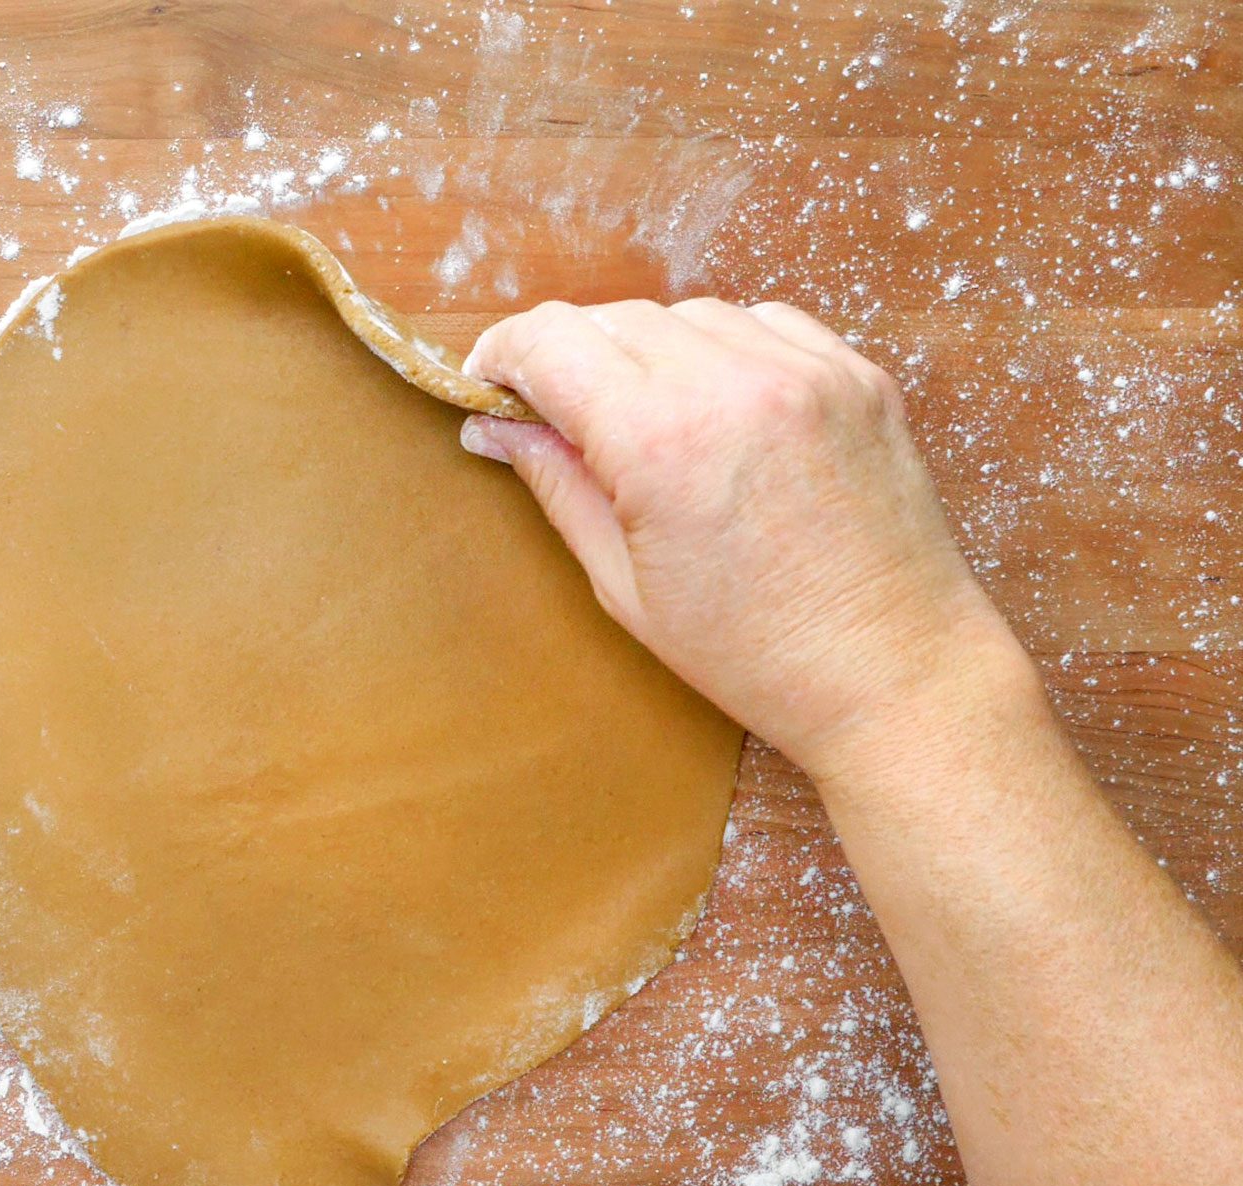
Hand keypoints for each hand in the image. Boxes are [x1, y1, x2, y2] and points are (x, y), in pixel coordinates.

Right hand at [459, 299, 1027, 778]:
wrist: (894, 673)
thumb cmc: (756, 652)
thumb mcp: (623, 584)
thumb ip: (556, 484)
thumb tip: (493, 428)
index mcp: (660, 441)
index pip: (549, 341)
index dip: (501, 354)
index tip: (488, 382)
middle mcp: (733, 385)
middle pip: (610, 318)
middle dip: (569, 358)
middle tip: (558, 416)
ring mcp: (805, 372)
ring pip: (686, 314)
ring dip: (648, 352)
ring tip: (649, 424)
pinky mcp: (856, 374)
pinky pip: (763, 324)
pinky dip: (724, 353)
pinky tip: (720, 413)